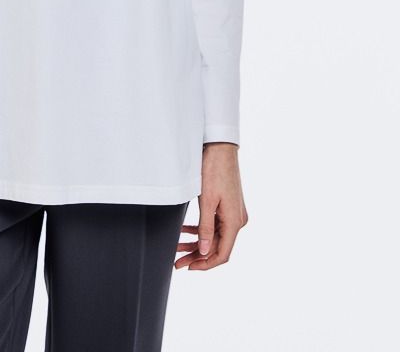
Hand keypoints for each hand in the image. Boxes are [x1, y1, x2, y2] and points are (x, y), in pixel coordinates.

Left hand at [174, 142, 247, 269]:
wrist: (220, 148)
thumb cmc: (214, 170)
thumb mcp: (207, 201)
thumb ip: (205, 228)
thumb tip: (204, 251)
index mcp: (234, 222)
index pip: (222, 254)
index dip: (205, 264)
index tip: (188, 267)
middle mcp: (237, 220)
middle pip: (217, 247)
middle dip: (197, 255)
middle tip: (177, 262)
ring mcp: (233, 214)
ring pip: (214, 236)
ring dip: (197, 244)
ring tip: (177, 249)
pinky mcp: (228, 207)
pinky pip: (215, 225)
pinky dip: (201, 231)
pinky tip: (185, 233)